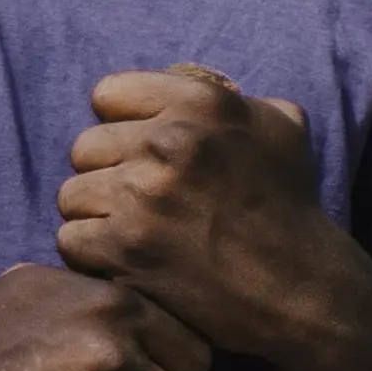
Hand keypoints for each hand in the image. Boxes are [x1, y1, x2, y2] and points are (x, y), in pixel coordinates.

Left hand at [55, 65, 352, 362]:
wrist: (302, 292)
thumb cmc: (288, 207)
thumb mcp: (279, 128)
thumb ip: (226, 97)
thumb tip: (180, 78)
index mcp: (202, 103)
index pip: (107, 94)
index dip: (122, 126)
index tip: (144, 153)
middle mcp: (168, 142)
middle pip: (84, 147)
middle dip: (108, 174)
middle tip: (145, 203)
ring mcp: (142, 195)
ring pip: (72, 194)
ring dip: (97, 217)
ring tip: (139, 234)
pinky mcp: (123, 246)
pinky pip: (70, 239)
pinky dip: (94, 257)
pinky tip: (132, 263)